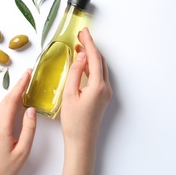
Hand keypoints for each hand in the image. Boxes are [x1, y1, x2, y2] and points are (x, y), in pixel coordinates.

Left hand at [0, 69, 36, 174]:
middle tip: (28, 74)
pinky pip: (1, 111)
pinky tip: (16, 101)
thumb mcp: (23, 151)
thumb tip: (31, 111)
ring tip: (24, 84)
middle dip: (17, 85)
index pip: (12, 101)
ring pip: (3, 104)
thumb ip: (29, 129)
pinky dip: (10, 101)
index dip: (20, 86)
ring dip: (13, 93)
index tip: (27, 74)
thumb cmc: (6, 169)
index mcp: (2, 128)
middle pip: (6, 100)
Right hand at [58, 27, 112, 174]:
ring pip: (100, 69)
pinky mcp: (103, 98)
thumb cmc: (73, 122)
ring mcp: (106, 93)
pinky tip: (83, 65)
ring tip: (80, 48)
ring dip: (91, 57)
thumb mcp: (69, 94)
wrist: (81, 142)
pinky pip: (99, 77)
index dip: (88, 43)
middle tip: (80, 37)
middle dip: (91, 48)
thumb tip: (81, 56)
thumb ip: (76, 73)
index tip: (83, 32)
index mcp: (98, 86)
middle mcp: (106, 88)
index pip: (94, 58)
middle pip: (100, 61)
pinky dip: (92, 67)